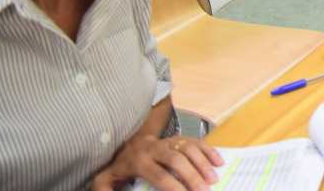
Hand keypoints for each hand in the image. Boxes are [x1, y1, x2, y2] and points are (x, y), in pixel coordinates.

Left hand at [91, 134, 222, 190]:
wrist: (126, 144)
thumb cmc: (120, 168)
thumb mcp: (105, 181)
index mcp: (139, 161)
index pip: (159, 174)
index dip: (173, 186)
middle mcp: (155, 148)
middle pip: (177, 160)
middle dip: (192, 176)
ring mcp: (168, 140)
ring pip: (188, 148)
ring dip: (203, 164)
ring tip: (213, 180)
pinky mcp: (178, 138)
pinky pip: (196, 141)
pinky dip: (209, 150)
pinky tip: (218, 163)